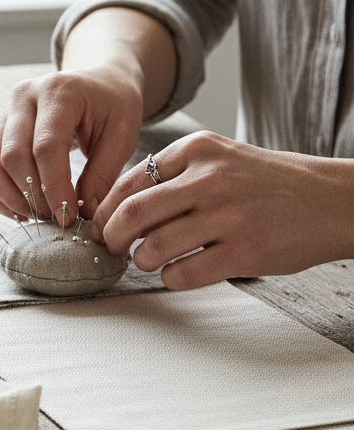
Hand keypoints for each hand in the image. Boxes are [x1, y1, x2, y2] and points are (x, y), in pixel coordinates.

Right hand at [0, 64, 144, 224]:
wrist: (98, 82)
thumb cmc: (112, 107)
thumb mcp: (122, 136)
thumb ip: (102, 174)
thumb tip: (84, 215)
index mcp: (59, 91)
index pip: (46, 147)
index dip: (54, 188)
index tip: (68, 216)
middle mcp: (23, 97)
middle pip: (11, 156)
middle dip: (32, 196)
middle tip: (56, 217)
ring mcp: (4, 111)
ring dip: (9, 198)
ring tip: (37, 215)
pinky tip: (21, 209)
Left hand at [91, 132, 353, 287]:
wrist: (333, 200)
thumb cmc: (267, 184)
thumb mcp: (220, 159)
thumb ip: (173, 176)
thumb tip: (114, 208)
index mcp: (198, 150)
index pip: (128, 182)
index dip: (105, 210)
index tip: (99, 226)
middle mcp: (210, 178)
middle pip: (132, 214)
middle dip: (111, 237)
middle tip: (111, 248)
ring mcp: (228, 215)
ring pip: (153, 248)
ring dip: (142, 261)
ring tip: (150, 260)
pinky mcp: (244, 251)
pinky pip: (183, 274)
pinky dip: (170, 279)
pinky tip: (178, 273)